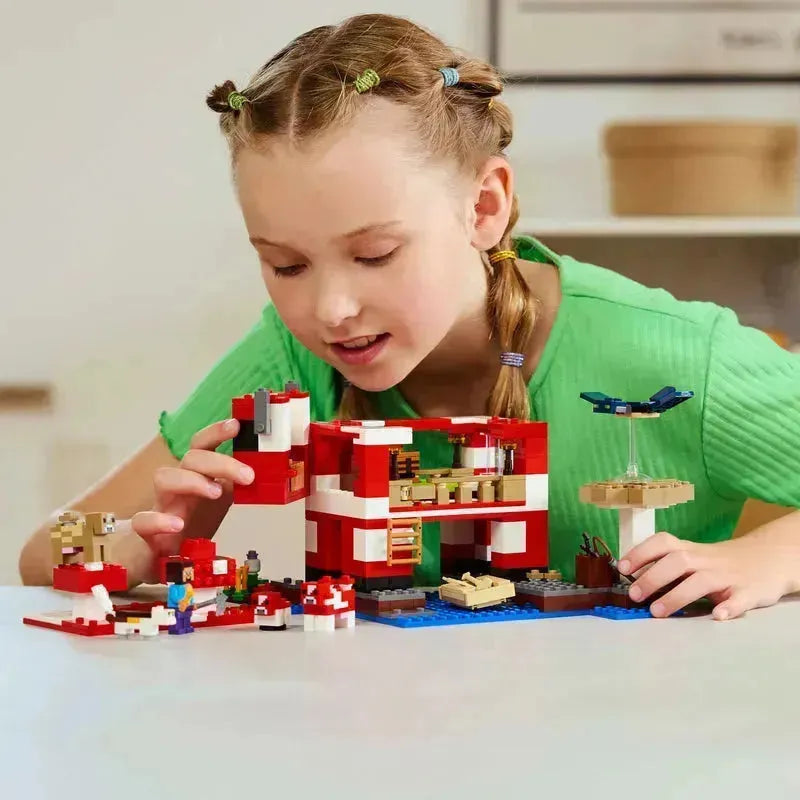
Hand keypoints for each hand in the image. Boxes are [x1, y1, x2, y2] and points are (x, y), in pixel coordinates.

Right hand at [131, 419, 253, 565]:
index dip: (216, 433)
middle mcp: (177, 487)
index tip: (236, 425)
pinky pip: (143, 520)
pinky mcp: (145, 533)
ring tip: (215, 492)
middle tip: (248, 475)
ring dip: (191, 480)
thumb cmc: (190, 527)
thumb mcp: (219, 504)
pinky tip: (177, 525)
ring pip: (164, 478)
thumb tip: (268, 474)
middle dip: (219, 462)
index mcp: (196, 477)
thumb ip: (236, 488)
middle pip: (190, 459)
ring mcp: (160, 507)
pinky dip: (159, 520)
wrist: (159, 562)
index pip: (202, 447)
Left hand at [618, 531, 793, 620]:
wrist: (768, 559)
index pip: (662, 543)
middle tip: (634, 596)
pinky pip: (740, 599)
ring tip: (657, 612)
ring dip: (677, 595)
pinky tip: (718, 616)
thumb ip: (666, 566)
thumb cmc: (718, 562)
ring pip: (701, 581)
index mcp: (690, 550)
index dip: (641, 553)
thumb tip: (632, 580)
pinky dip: (730, 607)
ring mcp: (728, 576)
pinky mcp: (749, 592)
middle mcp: (706, 559)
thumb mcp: (693, 557)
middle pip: (677, 561)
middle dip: (653, 577)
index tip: (623, 568)